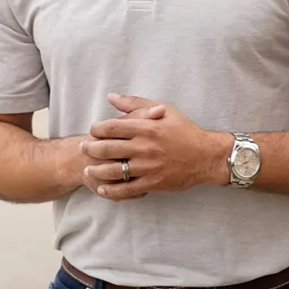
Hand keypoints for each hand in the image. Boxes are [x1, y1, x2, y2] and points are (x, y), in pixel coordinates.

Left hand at [81, 94, 230, 201]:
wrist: (205, 155)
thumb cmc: (184, 130)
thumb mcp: (163, 109)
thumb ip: (135, 103)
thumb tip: (111, 97)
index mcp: (146, 128)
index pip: (112, 127)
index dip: (97, 129)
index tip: (92, 130)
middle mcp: (144, 147)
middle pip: (107, 149)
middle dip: (90, 148)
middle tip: (83, 147)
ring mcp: (147, 167)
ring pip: (113, 171)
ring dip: (96, 171)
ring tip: (87, 169)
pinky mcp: (152, 183)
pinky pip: (127, 190)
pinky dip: (111, 190)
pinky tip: (102, 188)